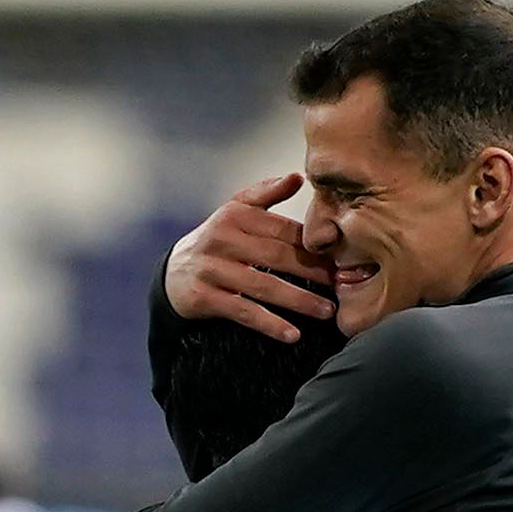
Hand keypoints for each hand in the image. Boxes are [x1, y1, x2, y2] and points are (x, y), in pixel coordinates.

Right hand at [164, 173, 333, 345]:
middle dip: (312, 272)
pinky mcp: (205, 297)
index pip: (283, 230)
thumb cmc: (216, 242)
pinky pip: (244, 312)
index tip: (339, 258)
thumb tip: (298, 177)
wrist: (172, 275)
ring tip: (326, 311)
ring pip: (264, 286)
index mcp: (236, 215)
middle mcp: (223, 240)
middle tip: (340, 284)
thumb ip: (267, 194)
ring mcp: (213, 270)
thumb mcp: (235, 211)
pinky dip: (270, 324)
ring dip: (299, 301)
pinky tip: (292, 334)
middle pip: (277, 256)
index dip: (313, 245)